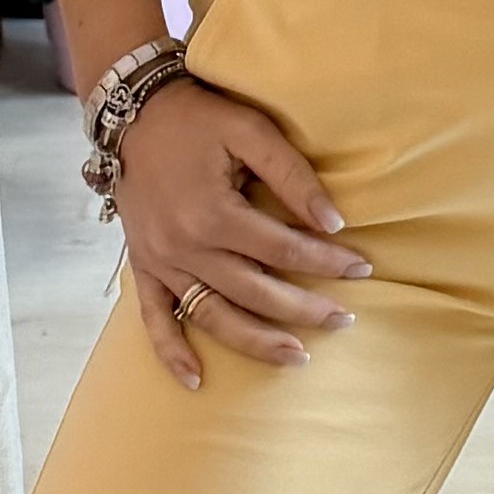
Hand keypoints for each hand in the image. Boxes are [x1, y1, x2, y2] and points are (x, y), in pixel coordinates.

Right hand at [114, 74, 368, 390]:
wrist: (132, 113)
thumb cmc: (197, 117)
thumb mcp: (249, 129)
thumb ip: (291, 175)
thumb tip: (333, 222)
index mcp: (213, 213)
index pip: (282, 250)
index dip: (326, 261)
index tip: (361, 268)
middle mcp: (185, 246)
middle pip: (254, 291)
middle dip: (304, 309)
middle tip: (344, 320)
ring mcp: (161, 261)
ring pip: (213, 315)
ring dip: (256, 342)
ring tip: (297, 357)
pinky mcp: (144, 266)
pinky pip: (154, 318)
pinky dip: (171, 352)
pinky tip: (195, 380)